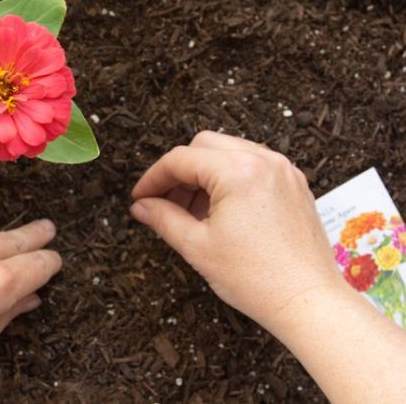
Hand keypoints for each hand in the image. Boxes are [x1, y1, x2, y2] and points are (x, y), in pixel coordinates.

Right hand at [130, 131, 342, 330]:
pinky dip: (229, 180)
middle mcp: (264, 161)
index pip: (180, 160)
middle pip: (204, 147)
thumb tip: (141, 207)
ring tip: (191, 212)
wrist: (309, 302)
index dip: (153, 178)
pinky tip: (219, 212)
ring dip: (203, 175)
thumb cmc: (258, 279)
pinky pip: (252, 166)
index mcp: (239, 172)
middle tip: (164, 203)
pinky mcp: (294, 185)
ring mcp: (283, 171)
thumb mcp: (197, 247)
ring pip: (228, 153)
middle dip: (179, 172)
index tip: (140, 197)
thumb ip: (163, 219)